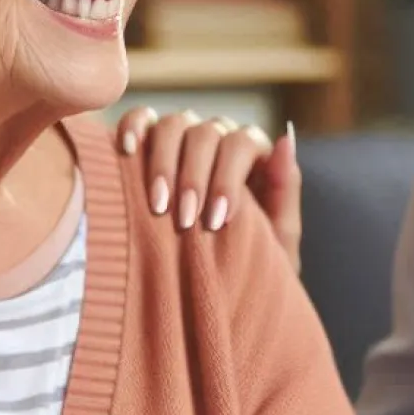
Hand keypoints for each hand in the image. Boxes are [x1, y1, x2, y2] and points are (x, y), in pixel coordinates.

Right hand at [115, 108, 300, 269]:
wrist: (216, 296)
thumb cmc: (252, 265)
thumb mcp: (277, 238)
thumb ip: (284, 190)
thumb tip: (284, 139)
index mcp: (254, 153)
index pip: (241, 144)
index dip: (226, 178)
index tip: (215, 221)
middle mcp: (220, 137)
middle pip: (205, 134)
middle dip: (194, 179)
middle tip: (184, 222)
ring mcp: (185, 135)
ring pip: (174, 125)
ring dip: (163, 163)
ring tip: (158, 206)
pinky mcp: (151, 139)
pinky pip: (142, 118)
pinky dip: (134, 127)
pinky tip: (129, 151)